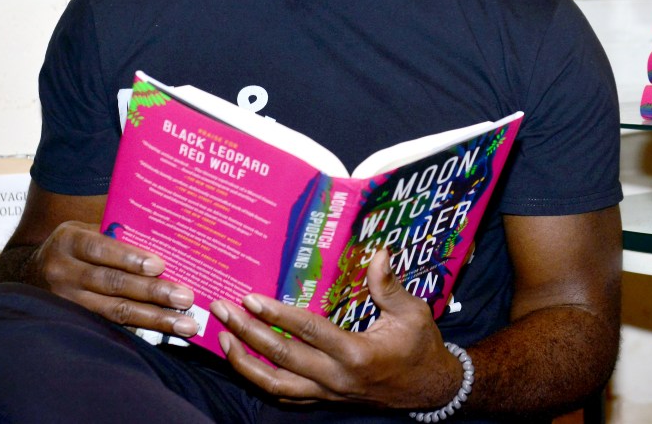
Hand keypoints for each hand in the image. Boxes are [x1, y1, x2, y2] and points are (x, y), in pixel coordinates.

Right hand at [28, 220, 198, 337]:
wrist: (28, 274)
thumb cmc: (74, 246)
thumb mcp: (85, 229)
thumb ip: (115, 232)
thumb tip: (164, 234)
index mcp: (70, 241)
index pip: (101, 249)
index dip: (130, 258)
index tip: (159, 266)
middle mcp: (63, 272)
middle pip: (112, 284)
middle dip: (152, 293)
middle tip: (185, 298)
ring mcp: (64, 302)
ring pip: (113, 312)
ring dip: (153, 319)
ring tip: (184, 325)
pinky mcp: (71, 323)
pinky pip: (108, 327)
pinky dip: (139, 330)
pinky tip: (163, 334)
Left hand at [211, 249, 461, 409]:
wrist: (429, 388)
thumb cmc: (421, 346)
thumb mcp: (413, 312)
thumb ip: (390, 285)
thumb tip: (380, 252)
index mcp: (356, 354)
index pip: (308, 332)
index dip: (277, 315)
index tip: (250, 299)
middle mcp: (336, 378)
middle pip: (281, 358)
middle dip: (247, 334)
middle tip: (222, 310)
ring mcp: (328, 392)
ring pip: (275, 385)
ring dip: (244, 363)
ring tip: (222, 339)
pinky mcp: (325, 399)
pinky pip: (286, 396)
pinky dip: (261, 381)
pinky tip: (245, 364)